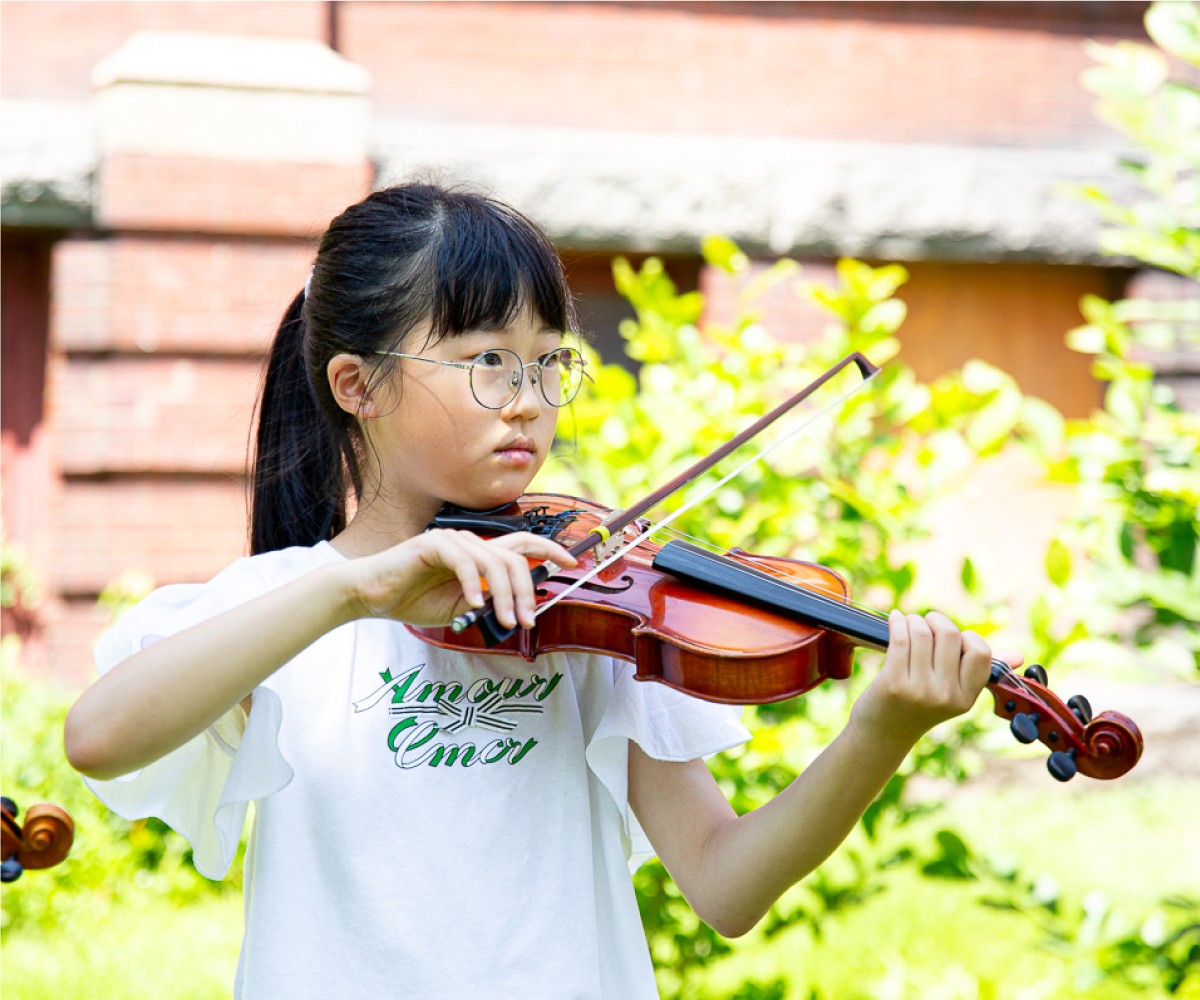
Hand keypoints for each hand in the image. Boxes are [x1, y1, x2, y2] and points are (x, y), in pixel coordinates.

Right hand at [346, 529, 576, 629]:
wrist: (372, 596)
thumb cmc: (413, 600)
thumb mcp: (460, 608)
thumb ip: (487, 603)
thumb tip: (517, 610)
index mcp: (478, 555)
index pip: (522, 545)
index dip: (550, 550)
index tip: (573, 564)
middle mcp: (470, 542)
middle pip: (514, 559)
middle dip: (526, 591)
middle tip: (526, 620)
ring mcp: (452, 540)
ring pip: (494, 562)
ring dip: (504, 595)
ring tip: (504, 620)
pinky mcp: (433, 544)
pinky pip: (464, 563)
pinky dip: (472, 585)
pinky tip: (473, 604)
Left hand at [850, 611, 1015, 747]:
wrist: (883, 734)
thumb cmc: (918, 707)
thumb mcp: (952, 694)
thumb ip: (980, 672)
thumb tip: (1019, 656)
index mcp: (967, 698)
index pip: (981, 652)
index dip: (966, 637)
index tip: (951, 639)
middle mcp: (946, 695)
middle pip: (949, 634)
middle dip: (936, 621)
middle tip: (926, 623)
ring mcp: (920, 690)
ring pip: (921, 632)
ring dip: (913, 620)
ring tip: (907, 623)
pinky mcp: (893, 683)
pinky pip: (899, 638)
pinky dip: (897, 622)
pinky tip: (895, 619)